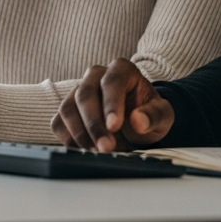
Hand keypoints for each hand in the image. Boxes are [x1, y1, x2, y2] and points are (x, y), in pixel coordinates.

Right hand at [51, 58, 173, 151]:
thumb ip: (153, 116)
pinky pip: (58, 122)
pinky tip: (85, 150)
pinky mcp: (68, 109)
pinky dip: (69, 138)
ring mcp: (78, 90)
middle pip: (85, 94)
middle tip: (106, 148)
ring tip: (97, 152)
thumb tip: (138, 121)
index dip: (111, 104)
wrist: (137, 119)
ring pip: (67, 108)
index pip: (111, 82)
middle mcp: (96, 75)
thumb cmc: (149, 113)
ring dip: (80, 134)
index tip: (114, 126)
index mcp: (121, 69)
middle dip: (94, 124)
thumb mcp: (162, 115)